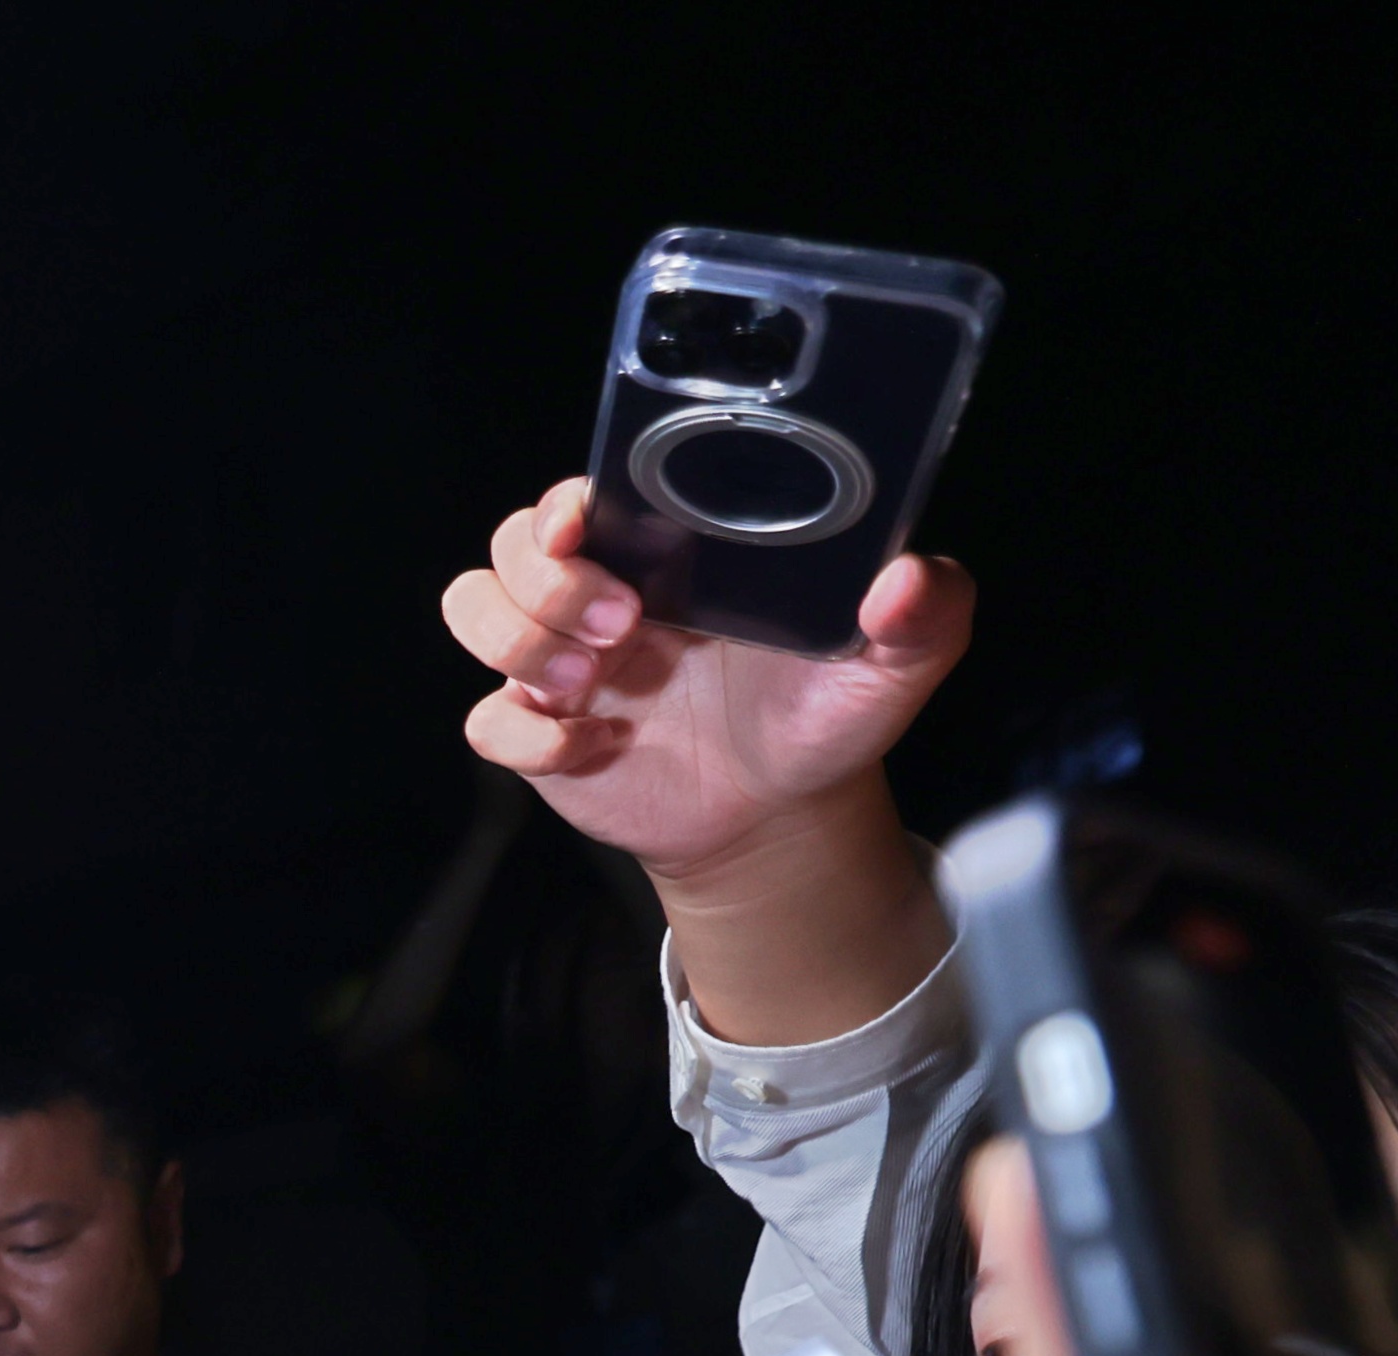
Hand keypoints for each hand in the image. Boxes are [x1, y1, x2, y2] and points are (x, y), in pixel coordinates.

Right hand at [444, 476, 972, 884]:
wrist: (781, 816)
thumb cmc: (823, 716)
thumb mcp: (891, 664)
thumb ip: (924, 612)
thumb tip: (907, 580)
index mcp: (669, 555)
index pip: (580, 497)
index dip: (562, 502)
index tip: (584, 520)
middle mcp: (603, 598)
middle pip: (508, 546)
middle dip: (547, 581)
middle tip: (623, 624)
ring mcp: (563, 667)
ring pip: (473, 610)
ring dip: (515, 641)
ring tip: (585, 681)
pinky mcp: (541, 738)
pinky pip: (485, 723)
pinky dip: (526, 737)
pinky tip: (592, 751)